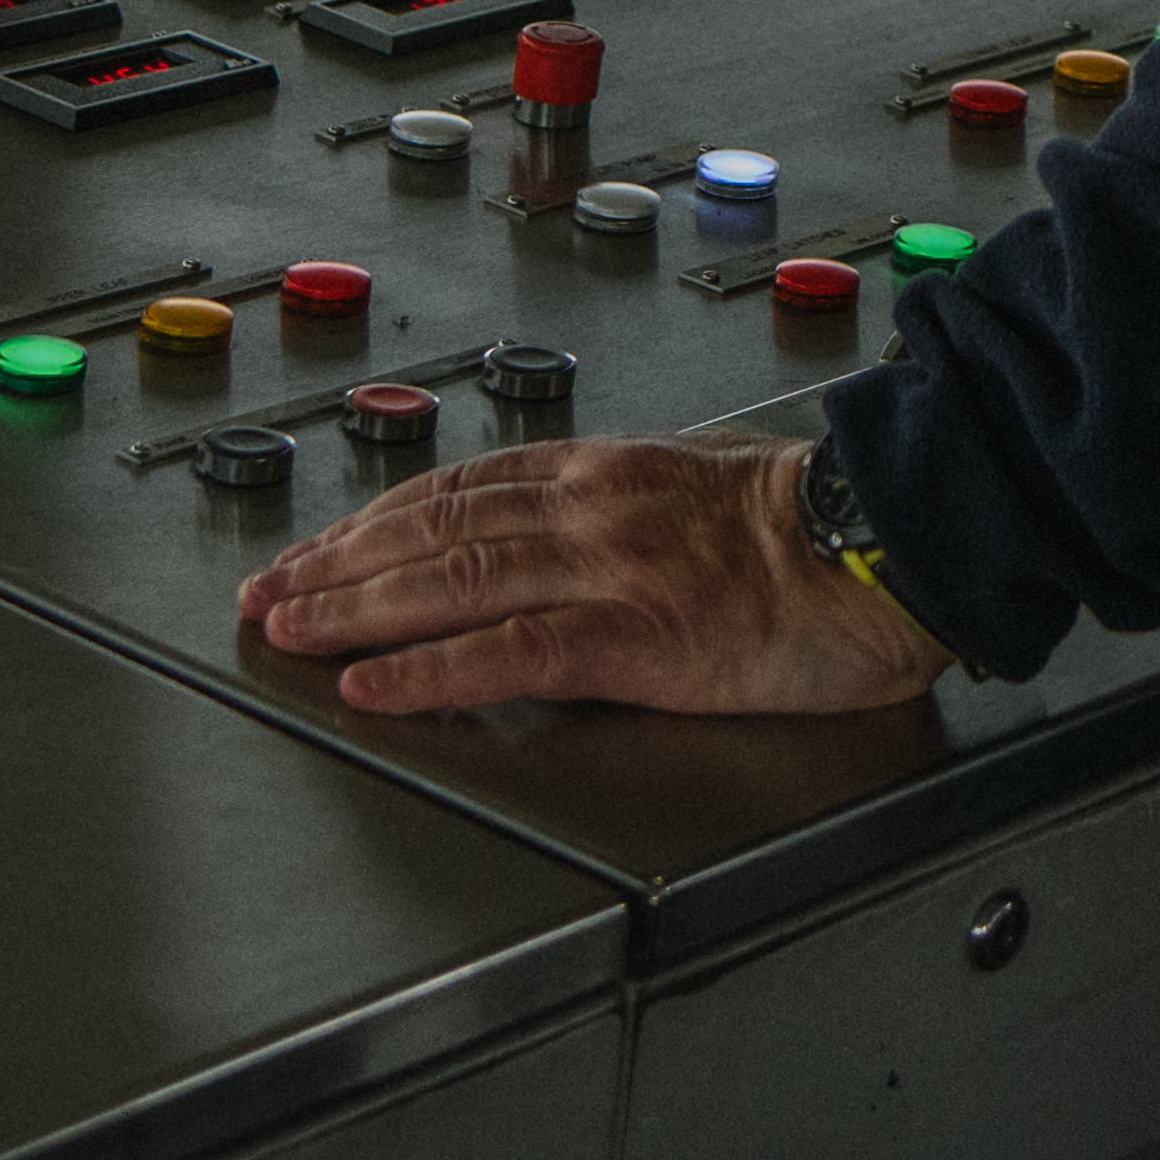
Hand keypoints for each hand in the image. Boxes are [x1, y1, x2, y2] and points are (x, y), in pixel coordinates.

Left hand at [238, 434, 948, 719]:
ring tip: (287, 631)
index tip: (314, 547)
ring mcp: (608, 570)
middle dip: (335, 565)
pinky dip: (430, 671)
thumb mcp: (704, 498)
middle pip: (431, 531)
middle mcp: (590, 509)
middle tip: (265, 595)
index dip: (373, 522)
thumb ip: (628, 519)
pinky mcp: (635, 637)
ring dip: (353, 609)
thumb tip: (570, 546)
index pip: (460, 491)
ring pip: (450, 581)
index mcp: (607, 474)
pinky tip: (374, 685)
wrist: (894, 543)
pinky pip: (509, 653)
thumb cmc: (819, 533)